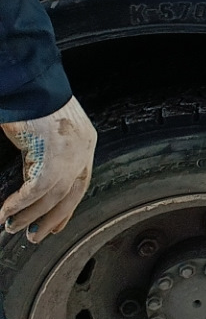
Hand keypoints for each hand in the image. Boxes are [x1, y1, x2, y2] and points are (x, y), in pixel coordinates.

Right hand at [1, 97, 96, 241]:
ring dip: (30, 215)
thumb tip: (33, 179)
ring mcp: (69, 151)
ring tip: (13, 226)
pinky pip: (35, 190)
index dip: (67, 206)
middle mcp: (83, 148)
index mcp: (85, 141)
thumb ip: (46, 155)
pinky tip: (5, 213)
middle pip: (71, 193)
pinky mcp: (51, 153)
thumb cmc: (33, 101)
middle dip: (52, 218)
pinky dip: (19, 204)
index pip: (80, 182)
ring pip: (52, 196)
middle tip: (33, 235)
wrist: (30, 82)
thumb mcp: (46, 132)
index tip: (55, 224)